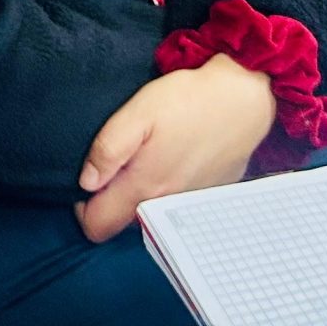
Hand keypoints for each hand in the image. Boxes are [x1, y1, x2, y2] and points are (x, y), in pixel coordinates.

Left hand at [76, 55, 275, 242]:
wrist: (243, 99)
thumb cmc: (187, 101)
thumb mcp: (138, 113)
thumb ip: (108, 150)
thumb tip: (86, 183)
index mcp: (144, 187)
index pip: (99, 227)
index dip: (83, 208)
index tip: (89, 180)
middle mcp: (167, 205)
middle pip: (123, 223)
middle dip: (110, 200)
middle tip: (117, 161)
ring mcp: (190, 203)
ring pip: (149, 213)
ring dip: (139, 192)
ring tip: (146, 155)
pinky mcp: (208, 195)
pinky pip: (175, 203)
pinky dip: (167, 186)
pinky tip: (174, 156)